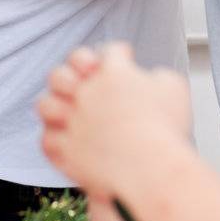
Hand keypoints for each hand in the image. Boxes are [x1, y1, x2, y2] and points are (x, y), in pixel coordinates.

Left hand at [38, 41, 191, 203]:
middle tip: (85, 80)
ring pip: (46, 104)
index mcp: (113, 71)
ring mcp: (72, 121)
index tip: (126, 58)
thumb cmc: (166, 128)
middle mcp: (85, 92)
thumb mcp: (174, 87)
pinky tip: (65, 140)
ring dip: (55, 105)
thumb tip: (150, 79)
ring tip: (67, 110)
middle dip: (72, 73)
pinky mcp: (66, 150)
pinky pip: (47, 141)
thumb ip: (158, 75)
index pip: (111, 51)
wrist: (153, 169)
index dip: (120, 53)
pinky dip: (54, 140)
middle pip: (63, 72)